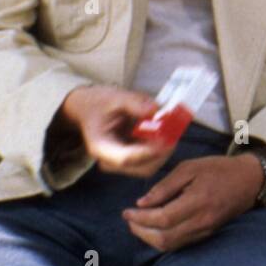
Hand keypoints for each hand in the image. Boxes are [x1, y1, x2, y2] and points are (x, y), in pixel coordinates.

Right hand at [56, 86, 175, 177]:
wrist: (91, 108)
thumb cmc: (100, 104)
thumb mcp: (115, 97)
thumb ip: (134, 103)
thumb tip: (154, 110)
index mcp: (101, 147)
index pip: (125, 159)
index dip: (148, 152)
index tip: (165, 140)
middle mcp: (110, 160)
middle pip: (142, 168)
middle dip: (162, 153)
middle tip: (174, 133)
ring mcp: (122, 162)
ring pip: (150, 166)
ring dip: (165, 150)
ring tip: (171, 129)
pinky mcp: (132, 159)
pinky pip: (152, 159)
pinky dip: (162, 147)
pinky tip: (166, 131)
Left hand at [122, 154, 264, 251]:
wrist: (250, 179)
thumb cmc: (219, 169)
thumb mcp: (191, 167)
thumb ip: (166, 185)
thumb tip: (143, 203)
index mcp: (197, 201)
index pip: (162, 218)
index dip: (140, 218)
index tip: (126, 211)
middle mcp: (202, 220)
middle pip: (164, 238)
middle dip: (141, 231)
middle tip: (130, 219)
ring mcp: (206, 230)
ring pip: (171, 244)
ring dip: (150, 238)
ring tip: (139, 224)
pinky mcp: (208, 233)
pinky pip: (181, 243)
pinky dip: (164, 238)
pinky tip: (156, 227)